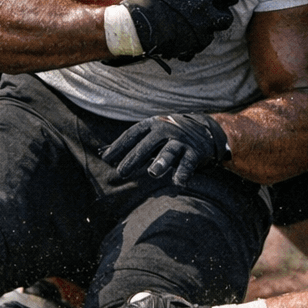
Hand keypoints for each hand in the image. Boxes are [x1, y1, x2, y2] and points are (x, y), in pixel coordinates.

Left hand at [101, 113, 227, 185]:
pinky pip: (188, 163)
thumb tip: (103, 154)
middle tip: (121, 172)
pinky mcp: (195, 151)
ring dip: (161, 162)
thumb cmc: (169, 135)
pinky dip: (183, 173)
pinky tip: (178, 183)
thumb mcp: (152, 133)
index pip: (132, 134)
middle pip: (147, 144)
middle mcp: (166, 129)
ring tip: (152, 173)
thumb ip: (132, 144)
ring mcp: (181, 140)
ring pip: (169, 151)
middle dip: (134, 158)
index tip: (107, 159)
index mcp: (152, 124)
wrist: (204, 129)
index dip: (119, 146)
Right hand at [119, 0, 238, 61]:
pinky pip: (196, 47)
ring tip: (197, 20)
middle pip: (225, 17)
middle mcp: (203, 19)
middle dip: (222, 10)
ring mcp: (197, 37)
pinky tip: (184, 34)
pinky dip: (193, 40)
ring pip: (211, 33)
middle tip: (212, 4)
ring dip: (207, 26)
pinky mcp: (187, 50)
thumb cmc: (144, 2)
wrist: (134, 31)